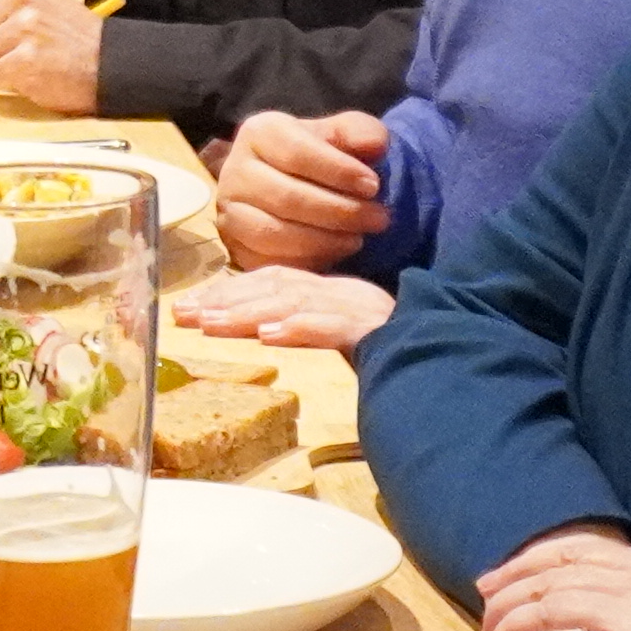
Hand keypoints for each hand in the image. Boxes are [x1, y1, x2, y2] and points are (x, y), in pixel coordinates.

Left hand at [171, 264, 386, 353]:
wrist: (448, 346)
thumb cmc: (396, 345)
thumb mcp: (344, 332)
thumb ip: (307, 325)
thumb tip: (262, 327)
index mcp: (327, 292)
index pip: (270, 283)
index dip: (227, 292)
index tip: (189, 307)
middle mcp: (337, 293)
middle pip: (273, 288)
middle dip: (223, 301)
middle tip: (182, 314)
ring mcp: (355, 309)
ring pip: (294, 304)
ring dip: (249, 313)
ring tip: (211, 325)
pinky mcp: (375, 330)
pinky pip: (333, 327)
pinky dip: (301, 328)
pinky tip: (271, 335)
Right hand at [210, 108, 391, 269]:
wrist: (291, 186)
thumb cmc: (320, 158)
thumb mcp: (341, 135)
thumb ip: (360, 131)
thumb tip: (375, 144)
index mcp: (259, 133)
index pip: (296, 152)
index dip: (338, 171)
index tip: (374, 186)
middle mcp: (234, 172)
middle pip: (287, 196)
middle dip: (340, 211)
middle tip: (378, 219)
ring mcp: (230, 214)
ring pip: (274, 232)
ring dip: (325, 240)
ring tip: (359, 238)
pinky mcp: (235, 249)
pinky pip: (269, 261)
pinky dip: (307, 261)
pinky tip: (335, 253)